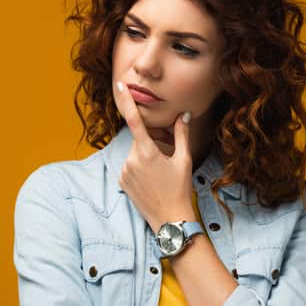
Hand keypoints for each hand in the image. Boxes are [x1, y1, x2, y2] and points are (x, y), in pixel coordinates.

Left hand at [114, 81, 195, 231]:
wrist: (170, 219)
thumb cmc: (180, 189)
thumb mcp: (183, 160)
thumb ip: (181, 134)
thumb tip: (184, 114)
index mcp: (147, 152)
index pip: (134, 120)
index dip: (127, 101)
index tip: (120, 87)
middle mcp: (131, 160)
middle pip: (140, 140)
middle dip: (151, 143)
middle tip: (167, 157)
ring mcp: (124, 172)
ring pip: (135, 154)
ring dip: (145, 157)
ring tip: (160, 175)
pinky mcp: (121, 182)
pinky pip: (129, 167)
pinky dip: (139, 169)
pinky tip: (151, 181)